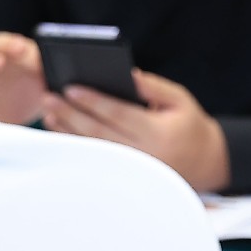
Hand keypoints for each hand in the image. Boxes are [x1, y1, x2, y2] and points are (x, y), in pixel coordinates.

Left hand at [42, 70, 231, 191]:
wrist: (203, 163)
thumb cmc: (187, 125)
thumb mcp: (179, 99)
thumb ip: (153, 86)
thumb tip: (125, 73)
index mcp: (158, 133)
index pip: (119, 114)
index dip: (93, 101)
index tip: (70, 88)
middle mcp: (142, 155)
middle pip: (99, 132)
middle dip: (70, 114)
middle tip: (48, 97)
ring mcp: (130, 170)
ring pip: (92, 148)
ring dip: (66, 130)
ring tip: (48, 111)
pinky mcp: (122, 177)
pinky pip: (93, 159)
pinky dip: (73, 144)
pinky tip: (58, 129)